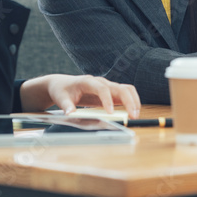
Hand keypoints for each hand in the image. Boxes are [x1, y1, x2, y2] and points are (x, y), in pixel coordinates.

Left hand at [22, 74, 140, 118]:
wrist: (62, 84)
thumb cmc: (62, 91)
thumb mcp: (61, 98)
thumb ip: (66, 105)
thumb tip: (70, 113)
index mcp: (88, 81)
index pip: (102, 88)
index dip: (108, 100)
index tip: (110, 113)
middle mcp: (100, 81)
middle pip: (120, 88)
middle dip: (128, 101)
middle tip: (132, 115)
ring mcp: (107, 86)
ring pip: (126, 89)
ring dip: (133, 101)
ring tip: (135, 114)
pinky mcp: (110, 92)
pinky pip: (125, 93)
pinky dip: (131, 101)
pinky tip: (133, 111)